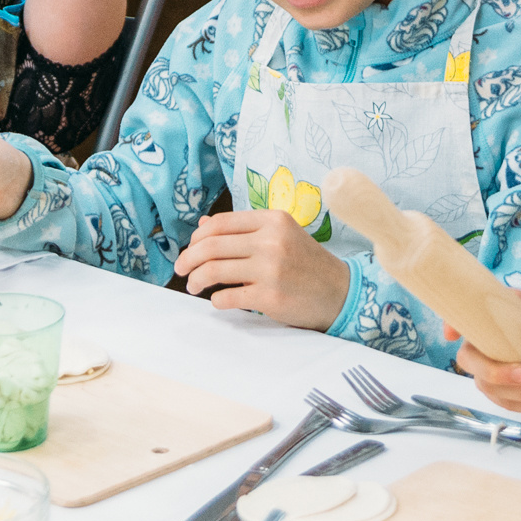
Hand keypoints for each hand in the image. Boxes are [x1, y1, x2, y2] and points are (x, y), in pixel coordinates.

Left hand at [177, 209, 350, 329]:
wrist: (340, 292)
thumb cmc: (305, 263)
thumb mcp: (279, 235)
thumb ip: (242, 229)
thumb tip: (203, 225)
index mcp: (272, 220)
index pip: (220, 223)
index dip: (198, 236)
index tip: (190, 249)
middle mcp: (270, 240)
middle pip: (211, 245)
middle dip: (188, 258)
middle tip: (181, 269)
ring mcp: (270, 269)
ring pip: (214, 270)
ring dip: (196, 279)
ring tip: (193, 286)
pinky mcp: (270, 297)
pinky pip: (228, 297)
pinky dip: (215, 300)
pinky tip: (217, 300)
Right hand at [447, 294, 520, 414]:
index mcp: (498, 314)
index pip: (466, 316)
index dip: (452, 324)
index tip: (452, 335)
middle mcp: (488, 342)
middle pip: (469, 360)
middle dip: (493, 372)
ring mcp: (494, 368)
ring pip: (489, 387)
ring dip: (520, 393)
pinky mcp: (506, 390)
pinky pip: (509, 404)